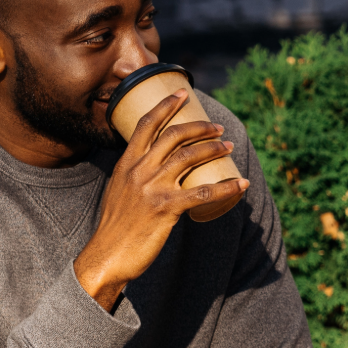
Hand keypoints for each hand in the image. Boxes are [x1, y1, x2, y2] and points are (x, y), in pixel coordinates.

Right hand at [74, 90, 250, 310]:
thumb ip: (135, 177)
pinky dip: (226, 187)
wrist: (107, 255)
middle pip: (174, 136)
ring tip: (229, 147)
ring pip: (189, 157)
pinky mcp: (166, 208)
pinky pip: (203, 193)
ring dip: (214, 148)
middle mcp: (139, 170)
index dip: (167, 105)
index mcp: (126, 163)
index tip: (183, 92)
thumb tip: (155, 171)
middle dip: (200, 127)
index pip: (147, 124)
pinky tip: (240, 184)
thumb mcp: (119, 191)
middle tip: (218, 128)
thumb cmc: (115, 227)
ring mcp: (152, 188)